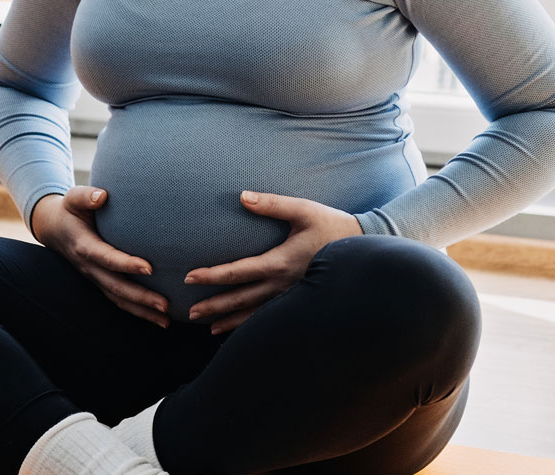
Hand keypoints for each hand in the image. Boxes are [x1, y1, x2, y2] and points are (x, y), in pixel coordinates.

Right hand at [32, 186, 170, 327]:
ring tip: (166, 320)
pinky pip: (119, 300)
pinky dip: (138, 311)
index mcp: (84, 246)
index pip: (106, 257)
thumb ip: (86, 196)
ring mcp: (95, 278)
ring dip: (142, 311)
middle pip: (115, 286)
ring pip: (118, 299)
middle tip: (165, 305)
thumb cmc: (70, 210)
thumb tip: (102, 196)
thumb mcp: (73, 198)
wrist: (55, 229)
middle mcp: (89, 267)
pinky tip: (159, 319)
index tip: (149, 268)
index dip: (126, 264)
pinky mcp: (101, 283)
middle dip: (140, 297)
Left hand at [185, 191, 363, 333]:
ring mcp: (292, 296)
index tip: (189, 278)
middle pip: (240, 299)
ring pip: (255, 314)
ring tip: (208, 328)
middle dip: (214, 306)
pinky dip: (252, 325)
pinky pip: (271, 316)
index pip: (237, 272)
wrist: (365, 247)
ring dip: (230, 321)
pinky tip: (241, 330)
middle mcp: (283, 285)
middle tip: (189, 313)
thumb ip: (272, 204)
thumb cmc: (333, 225)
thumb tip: (242, 197)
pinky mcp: (300, 300)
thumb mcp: (303, 210)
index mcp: (280, 263)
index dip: (211, 276)